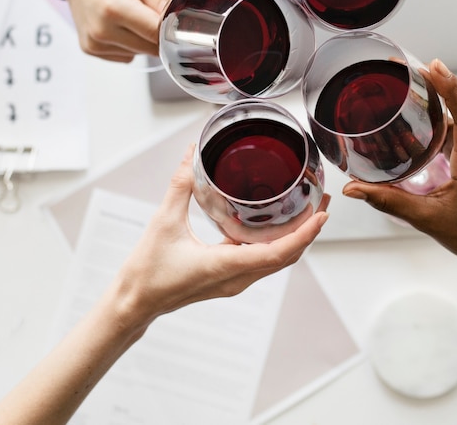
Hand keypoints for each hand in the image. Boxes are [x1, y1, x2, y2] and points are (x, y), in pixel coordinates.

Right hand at [60, 0, 169, 61]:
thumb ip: (162, 0)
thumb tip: (180, 20)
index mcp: (114, 8)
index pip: (157, 34)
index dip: (173, 29)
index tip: (179, 22)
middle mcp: (101, 30)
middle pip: (151, 48)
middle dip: (159, 34)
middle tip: (152, 12)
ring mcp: (95, 43)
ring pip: (141, 54)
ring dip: (144, 39)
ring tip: (131, 14)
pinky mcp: (92, 49)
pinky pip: (127, 55)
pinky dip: (131, 43)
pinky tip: (121, 24)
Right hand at [116, 145, 329, 328]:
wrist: (133, 304)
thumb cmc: (146, 271)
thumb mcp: (163, 222)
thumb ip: (181, 185)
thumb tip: (193, 152)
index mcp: (224, 266)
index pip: (277, 253)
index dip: (304, 235)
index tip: (322, 216)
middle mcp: (236, 278)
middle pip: (286, 257)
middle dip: (309, 232)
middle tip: (323, 204)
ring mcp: (234, 281)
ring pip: (277, 262)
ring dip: (297, 239)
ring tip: (310, 212)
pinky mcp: (229, 279)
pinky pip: (263, 262)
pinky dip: (279, 244)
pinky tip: (279, 225)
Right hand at [343, 59, 456, 285]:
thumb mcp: (428, 220)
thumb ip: (390, 202)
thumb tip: (354, 189)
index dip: (451, 88)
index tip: (432, 67)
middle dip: (441, 79)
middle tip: (410, 66)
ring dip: (443, 92)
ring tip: (413, 79)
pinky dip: (445, 110)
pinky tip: (423, 112)